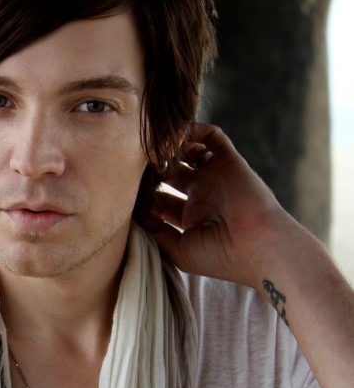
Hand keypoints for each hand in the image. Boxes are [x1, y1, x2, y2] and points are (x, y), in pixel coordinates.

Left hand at [149, 122, 298, 289]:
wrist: (259, 247)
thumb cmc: (221, 257)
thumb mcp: (179, 250)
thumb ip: (155, 232)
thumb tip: (134, 215)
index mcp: (192, 216)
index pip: (160, 197)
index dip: (143, 193)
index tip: (128, 192)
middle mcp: (203, 193)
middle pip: (170, 171)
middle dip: (152, 167)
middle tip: (136, 165)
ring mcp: (215, 176)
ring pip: (187, 151)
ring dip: (169, 147)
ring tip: (153, 151)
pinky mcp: (229, 160)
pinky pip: (210, 136)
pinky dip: (192, 131)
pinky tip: (173, 137)